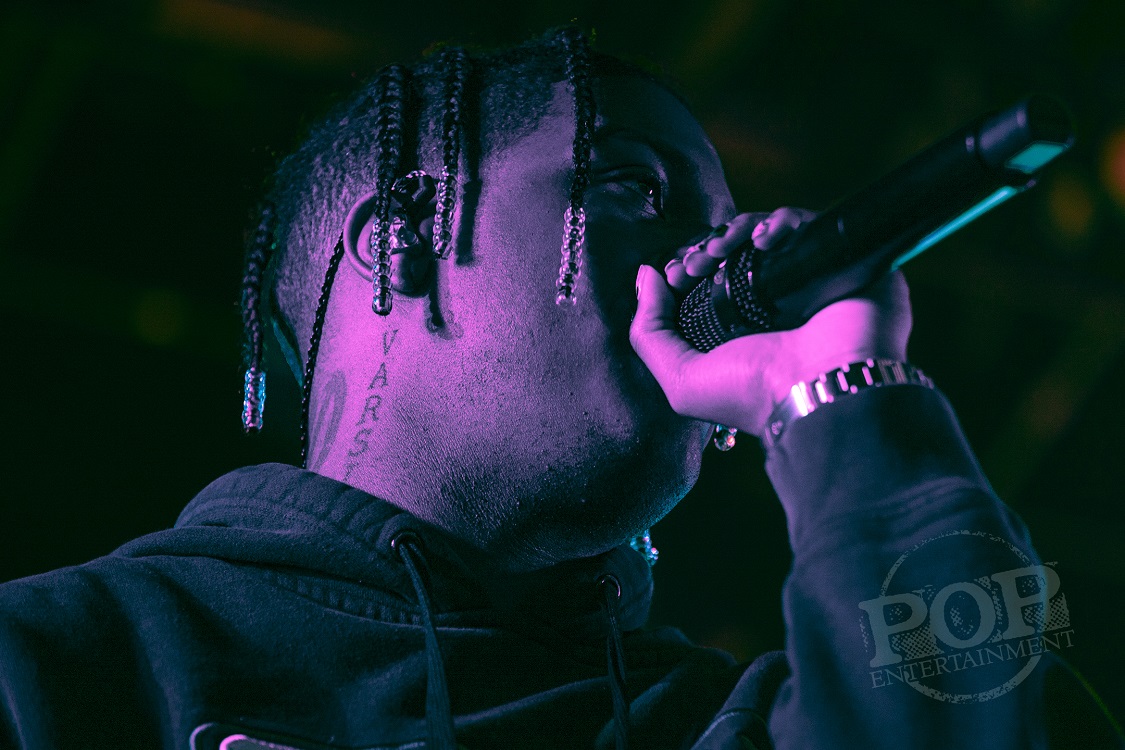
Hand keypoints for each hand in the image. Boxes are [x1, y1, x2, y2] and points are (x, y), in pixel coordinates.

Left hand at [629, 207, 912, 436]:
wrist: (820, 392)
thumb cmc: (753, 395)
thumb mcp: (681, 380)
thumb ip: (649, 332)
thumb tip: (646, 276)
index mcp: (744, 328)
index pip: (713, 279)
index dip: (690, 266)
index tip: (676, 274)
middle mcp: (778, 303)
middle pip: (739, 251)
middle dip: (710, 247)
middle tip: (698, 261)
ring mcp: (811, 280)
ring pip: (770, 233)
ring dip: (738, 230)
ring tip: (723, 247)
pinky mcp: (843, 262)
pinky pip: (809, 225)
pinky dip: (781, 221)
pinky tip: (762, 239)